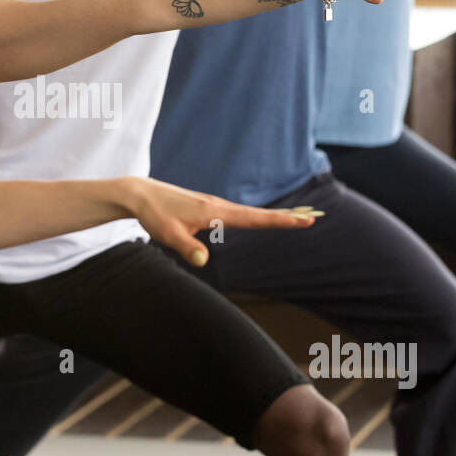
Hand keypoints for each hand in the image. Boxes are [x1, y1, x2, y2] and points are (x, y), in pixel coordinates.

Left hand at [123, 176, 316, 266]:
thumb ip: (187, 248)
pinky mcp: (209, 210)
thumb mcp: (168, 235)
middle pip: (260, 214)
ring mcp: (215, 207)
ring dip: (274, 215)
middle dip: (287, 216)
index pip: (254, 219)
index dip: (279, 220)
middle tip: (315, 216)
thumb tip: (203, 261)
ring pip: (250, 213)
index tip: (303, 220)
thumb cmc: (155, 214)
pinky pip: (239, 214)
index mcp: (215, 211)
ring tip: (298, 217)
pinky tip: (262, 220)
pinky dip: (256, 216)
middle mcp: (219, 206)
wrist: (141, 195)